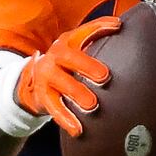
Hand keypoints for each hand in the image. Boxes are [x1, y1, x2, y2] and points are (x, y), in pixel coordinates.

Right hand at [12, 15, 122, 135]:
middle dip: (86, 65)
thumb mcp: (76, 49)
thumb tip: (121, 26)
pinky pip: (54, 109)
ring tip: (92, 105)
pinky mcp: (42, 97)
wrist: (34, 81)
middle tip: (104, 76)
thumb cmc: (66, 64)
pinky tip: (77, 129)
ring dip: (76, 93)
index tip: (117, 27)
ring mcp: (45, 77)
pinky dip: (66, 120)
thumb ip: (96, 38)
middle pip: (68, 57)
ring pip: (60, 84)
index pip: (83, 31)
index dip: (99, 27)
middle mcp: (53, 56)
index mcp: (66, 42)